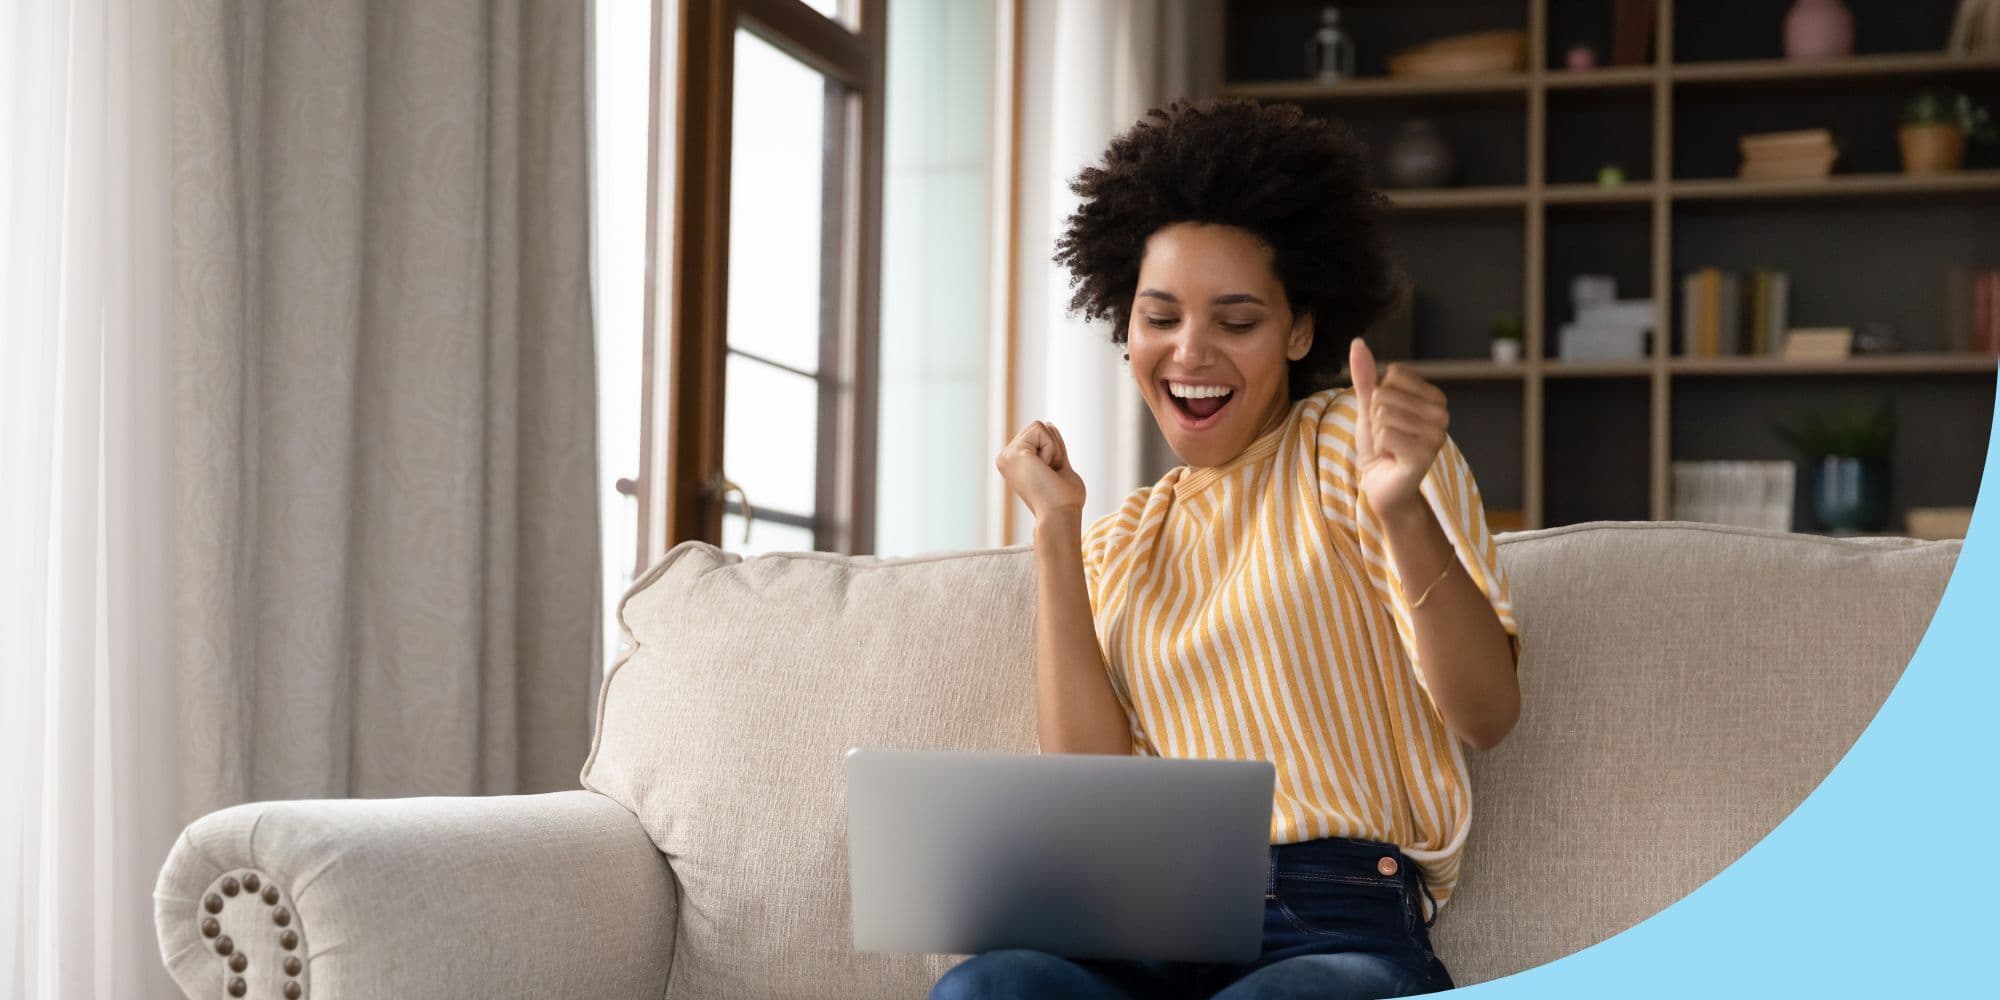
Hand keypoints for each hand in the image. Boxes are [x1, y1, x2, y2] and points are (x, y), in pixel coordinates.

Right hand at [997, 420, 1086, 520]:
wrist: (1059, 514)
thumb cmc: (1064, 499)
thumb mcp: (1058, 465)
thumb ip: (1052, 448)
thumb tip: (1048, 425)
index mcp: (1014, 462)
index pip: (1041, 435)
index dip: (1055, 451)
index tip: (1052, 475)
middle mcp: (1005, 458)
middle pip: (1041, 427)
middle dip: (1055, 447)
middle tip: (1050, 474)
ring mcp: (1006, 455)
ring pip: (1041, 426)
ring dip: (1054, 449)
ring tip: (1047, 473)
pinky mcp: (1013, 452)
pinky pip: (1041, 429)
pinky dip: (1052, 449)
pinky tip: (1044, 469)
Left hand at [1349, 338, 1448, 519]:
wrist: (1383, 488)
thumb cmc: (1380, 447)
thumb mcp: (1369, 408)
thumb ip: (1365, 377)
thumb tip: (1358, 343)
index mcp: (1434, 397)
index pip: (1391, 374)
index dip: (1377, 398)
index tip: (1388, 421)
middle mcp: (1442, 413)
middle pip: (1385, 394)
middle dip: (1375, 419)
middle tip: (1388, 439)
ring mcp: (1437, 433)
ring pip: (1383, 414)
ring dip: (1377, 435)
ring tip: (1390, 449)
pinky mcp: (1426, 453)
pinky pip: (1384, 434)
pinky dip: (1379, 448)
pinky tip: (1392, 458)